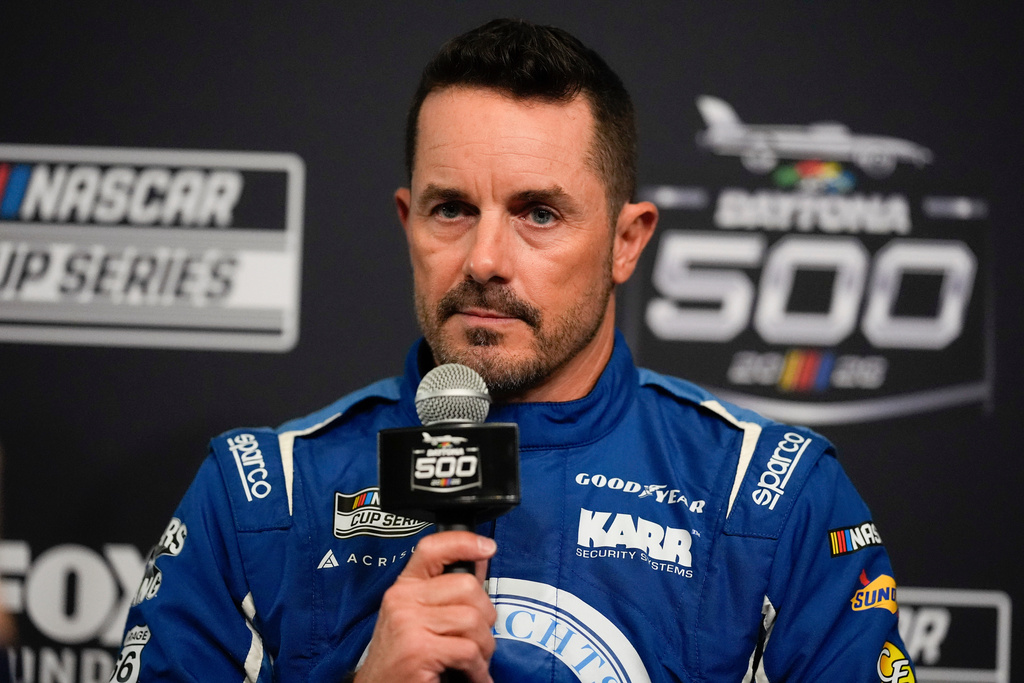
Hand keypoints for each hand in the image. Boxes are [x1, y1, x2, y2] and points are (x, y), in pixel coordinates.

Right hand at [353, 531, 497, 682]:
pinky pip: (468, 651)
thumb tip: (479, 561)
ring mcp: (408, 623)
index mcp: (404, 588)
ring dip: (483, 648)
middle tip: (479, 640)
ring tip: (474, 662)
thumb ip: (446, 593)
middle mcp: (402, 599)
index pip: (431, 548)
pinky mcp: (418, 649)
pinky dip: (478, 669)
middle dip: (485, 618)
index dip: (463, 542)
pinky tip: (471, 676)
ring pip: (472, 620)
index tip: (487, 548)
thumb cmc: (404, 660)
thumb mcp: (419, 619)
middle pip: (467, 587)